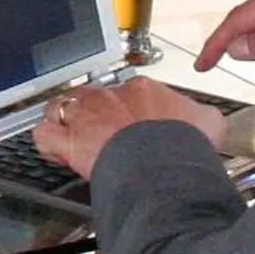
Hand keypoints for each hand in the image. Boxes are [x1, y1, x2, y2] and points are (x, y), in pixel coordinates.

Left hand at [33, 78, 222, 180]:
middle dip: (95, 112)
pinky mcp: (70, 142)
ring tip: (73, 134)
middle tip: (104, 132)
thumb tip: (209, 119)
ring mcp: (85, 116)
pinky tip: (56, 151)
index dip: (126, 109)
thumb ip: (203, 116)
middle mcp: (109, 97)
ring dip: (65, 120)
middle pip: (92, 96)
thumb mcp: (208, 123)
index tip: (132, 123)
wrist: (165, 164)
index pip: (126, 91)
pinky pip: (45, 135)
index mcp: (142, 89)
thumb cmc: (184, 146)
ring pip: (62, 107)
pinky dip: (47, 142)